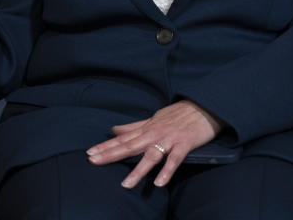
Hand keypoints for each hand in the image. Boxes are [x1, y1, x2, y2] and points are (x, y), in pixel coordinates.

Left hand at [86, 100, 222, 188]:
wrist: (203, 107)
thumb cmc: (177, 114)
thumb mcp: (152, 119)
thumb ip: (133, 126)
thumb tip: (113, 130)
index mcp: (146, 128)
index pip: (122, 139)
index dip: (106, 146)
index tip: (89, 153)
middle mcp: (154, 133)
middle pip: (130, 146)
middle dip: (111, 154)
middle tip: (94, 161)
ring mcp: (169, 139)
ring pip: (151, 156)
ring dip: (138, 170)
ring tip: (126, 185)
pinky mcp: (184, 145)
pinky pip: (174, 160)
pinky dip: (167, 171)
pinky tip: (159, 183)